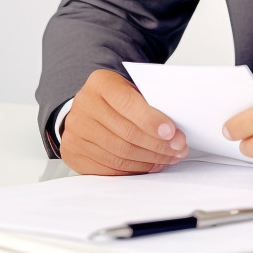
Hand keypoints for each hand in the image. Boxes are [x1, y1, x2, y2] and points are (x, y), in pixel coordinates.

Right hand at [59, 68, 189, 174]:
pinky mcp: (74, 153)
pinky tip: (150, 165)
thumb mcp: (132, 86)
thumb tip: (176, 127)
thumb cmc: (117, 96)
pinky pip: (108, 168)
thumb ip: (150, 101)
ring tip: (169, 158)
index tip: (172, 132)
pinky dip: (133, 169)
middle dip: (157, 144)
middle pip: (125, 133)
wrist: (89, 105)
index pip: (128, 103)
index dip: (151, 120)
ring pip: (118, 153)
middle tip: (179, 149)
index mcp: (100, 83)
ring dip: (149, 159)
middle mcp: (84, 106)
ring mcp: (76, 131)